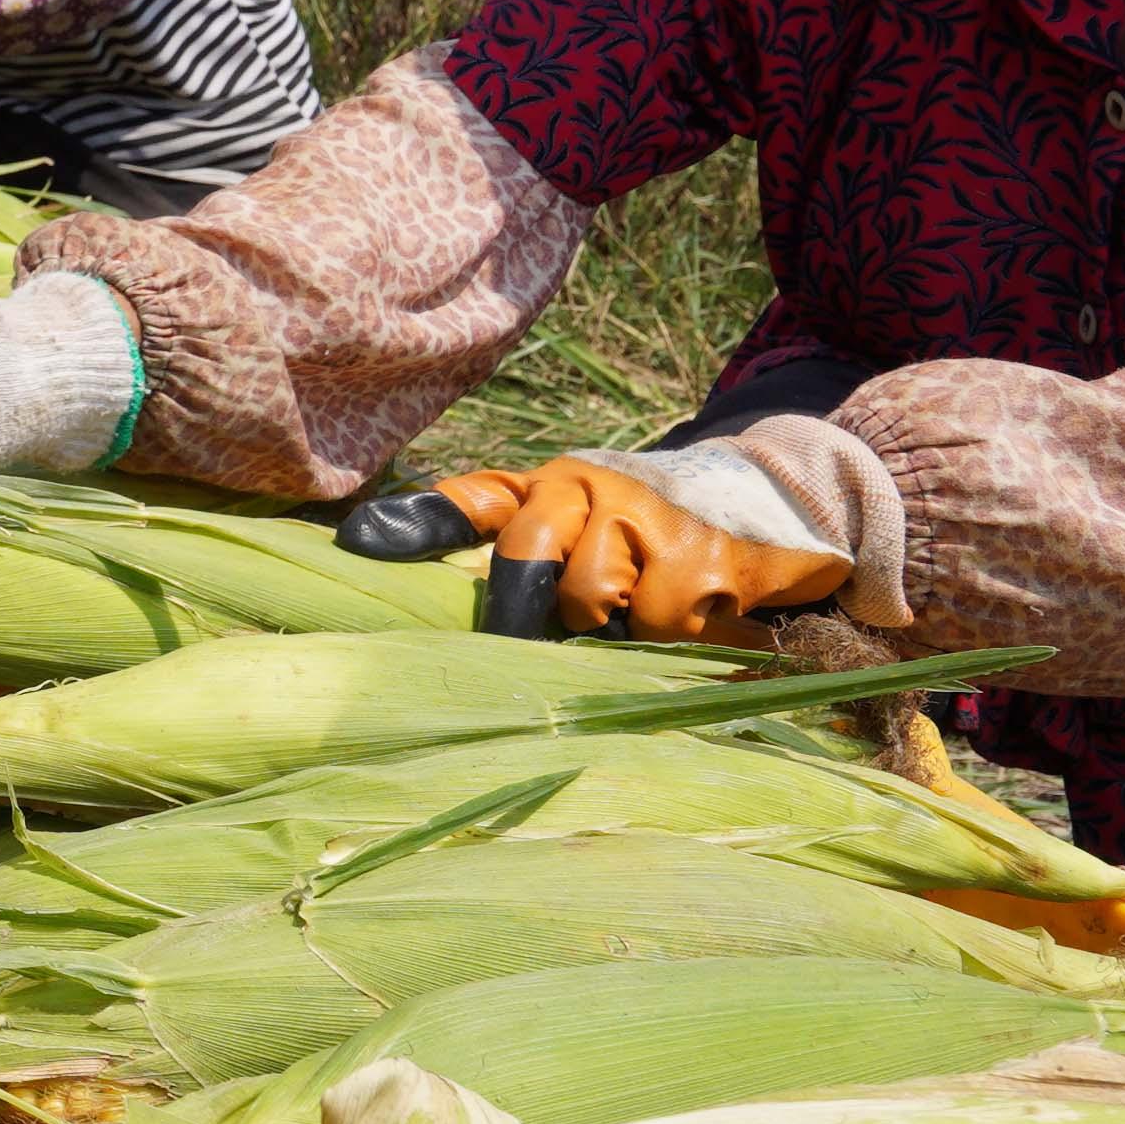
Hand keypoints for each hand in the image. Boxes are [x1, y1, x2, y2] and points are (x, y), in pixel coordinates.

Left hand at [336, 444, 852, 641]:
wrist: (768, 499)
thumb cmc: (642, 530)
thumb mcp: (568, 523)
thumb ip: (492, 537)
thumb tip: (380, 556)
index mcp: (543, 487)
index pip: (468, 503)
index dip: (413, 523)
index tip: (356, 541)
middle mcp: (587, 489)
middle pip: (525, 565)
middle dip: (525, 612)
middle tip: (552, 631)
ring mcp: (648, 518)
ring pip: (592, 603)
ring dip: (614, 626)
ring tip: (641, 615)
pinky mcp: (708, 557)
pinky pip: (663, 621)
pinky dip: (677, 636)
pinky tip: (697, 616)